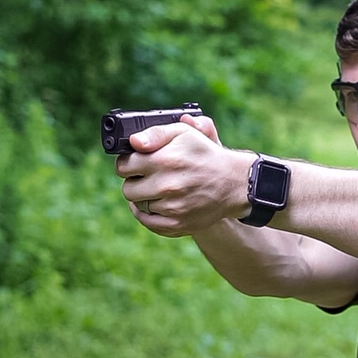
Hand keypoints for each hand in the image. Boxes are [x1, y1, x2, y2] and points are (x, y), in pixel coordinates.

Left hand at [114, 114, 252, 236]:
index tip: (135, 163)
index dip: (127, 163)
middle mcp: (167, 185)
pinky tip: (155, 204)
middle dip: (134, 181)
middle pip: (128, 188)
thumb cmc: (205, 154)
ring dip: (143, 197)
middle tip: (146, 176)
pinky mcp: (177, 224)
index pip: (124, 166)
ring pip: (137, 205)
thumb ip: (155, 133)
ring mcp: (172, 207)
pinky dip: (147, 214)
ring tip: (157, 188)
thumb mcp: (183, 133)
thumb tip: (133, 142)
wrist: (233, 183)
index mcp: (165, 160)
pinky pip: (148, 222)